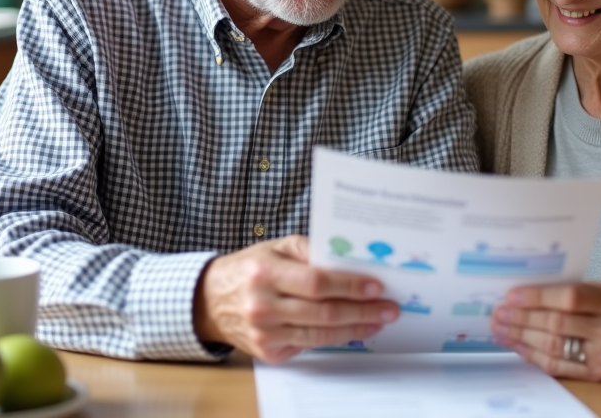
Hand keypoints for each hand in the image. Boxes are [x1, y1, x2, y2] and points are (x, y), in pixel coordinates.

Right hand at [194, 234, 398, 362]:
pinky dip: (335, 339)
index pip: (315, 283)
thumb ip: (310, 250)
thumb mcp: (275, 248)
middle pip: (323, 313)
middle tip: (389, 308)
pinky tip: (353, 330)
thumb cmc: (250, 269)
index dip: (348, 286)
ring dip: (355, 328)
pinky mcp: (269, 353)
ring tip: (379, 320)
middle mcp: (263, 306)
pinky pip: (309, 347)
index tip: (375, 286)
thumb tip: (349, 258)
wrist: (212, 300)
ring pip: (320, 335)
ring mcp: (265, 333)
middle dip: (362, 311)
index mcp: (265, 274)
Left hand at [490, 282, 600, 380]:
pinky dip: (533, 355)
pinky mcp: (598, 374)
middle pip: (557, 325)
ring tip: (501, 329)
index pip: (569, 298)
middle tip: (499, 314)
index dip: (537, 297)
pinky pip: (558, 366)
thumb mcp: (600, 288)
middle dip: (522, 319)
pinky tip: (518, 345)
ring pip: (553, 347)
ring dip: (521, 338)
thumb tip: (521, 295)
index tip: (511, 296)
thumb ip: (567, 291)